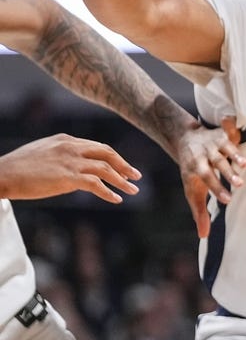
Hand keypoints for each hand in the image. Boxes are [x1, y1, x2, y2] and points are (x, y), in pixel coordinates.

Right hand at [0, 134, 140, 202]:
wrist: (1, 174)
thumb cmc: (17, 167)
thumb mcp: (43, 153)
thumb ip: (61, 156)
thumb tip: (75, 169)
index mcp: (66, 140)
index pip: (97, 146)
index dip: (113, 158)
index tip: (123, 167)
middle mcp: (71, 147)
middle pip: (107, 153)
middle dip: (124, 165)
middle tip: (137, 176)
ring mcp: (70, 161)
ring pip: (105, 169)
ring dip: (122, 180)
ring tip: (133, 190)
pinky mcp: (67, 177)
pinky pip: (95, 185)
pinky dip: (108, 192)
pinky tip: (116, 199)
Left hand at [175, 117, 245, 238]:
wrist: (184, 139)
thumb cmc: (192, 171)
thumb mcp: (193, 191)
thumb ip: (200, 212)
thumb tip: (203, 236)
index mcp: (196, 169)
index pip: (207, 181)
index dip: (217, 190)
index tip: (228, 200)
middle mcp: (204, 155)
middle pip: (217, 165)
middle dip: (228, 174)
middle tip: (240, 184)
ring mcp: (213, 143)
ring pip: (225, 149)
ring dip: (234, 155)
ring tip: (244, 164)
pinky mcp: (222, 133)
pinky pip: (227, 128)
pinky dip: (230, 124)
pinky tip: (232, 120)